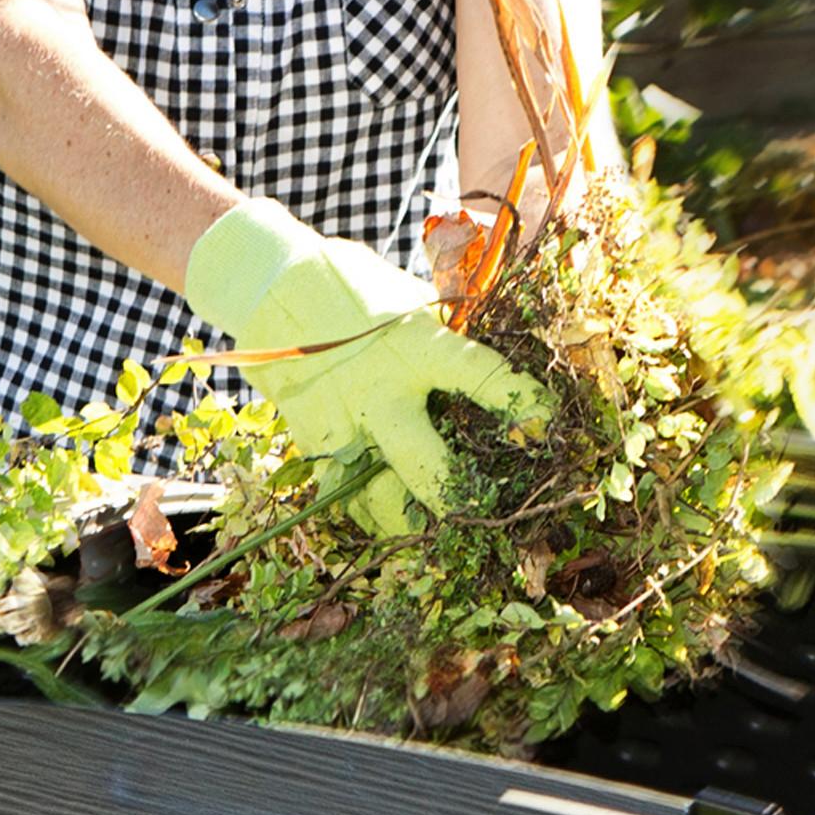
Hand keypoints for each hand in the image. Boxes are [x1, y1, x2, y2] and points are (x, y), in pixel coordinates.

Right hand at [184, 196, 545, 533]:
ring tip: (437, 530)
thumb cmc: (351, 286)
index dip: (521, 403)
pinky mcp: (315, 442)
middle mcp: (382, 392)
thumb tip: (500, 356)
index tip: (547, 424)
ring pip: (382, 501)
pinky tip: (393, 519)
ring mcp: (344, 424)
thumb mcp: (409, 300)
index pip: (482, 377)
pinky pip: (346, 497)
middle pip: (430, 469)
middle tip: (488, 512)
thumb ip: (448, 336)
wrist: (267, 284)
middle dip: (462, 499)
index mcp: (416, 346)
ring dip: (413, 524)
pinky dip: (371, 514)